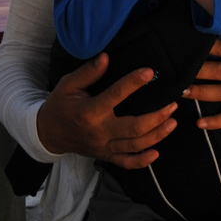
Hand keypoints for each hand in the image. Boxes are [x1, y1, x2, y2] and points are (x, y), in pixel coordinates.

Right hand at [36, 53, 177, 167]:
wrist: (48, 133)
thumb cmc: (60, 104)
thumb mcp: (69, 84)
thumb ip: (88, 72)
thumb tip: (106, 57)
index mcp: (89, 111)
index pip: (116, 95)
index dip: (133, 82)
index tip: (149, 72)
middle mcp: (99, 131)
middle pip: (134, 127)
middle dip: (156, 117)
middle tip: (172, 104)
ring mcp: (103, 146)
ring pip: (135, 145)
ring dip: (157, 135)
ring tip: (173, 122)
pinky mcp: (105, 155)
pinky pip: (126, 163)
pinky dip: (142, 161)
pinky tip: (156, 153)